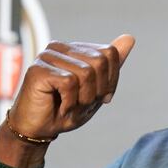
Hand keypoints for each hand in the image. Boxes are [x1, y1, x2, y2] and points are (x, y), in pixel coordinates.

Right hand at [0, 34, 134, 167]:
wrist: (37, 130)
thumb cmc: (64, 110)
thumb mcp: (96, 89)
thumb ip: (111, 65)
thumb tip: (130, 37)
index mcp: (74, 49)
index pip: (109, 53)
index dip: (110, 80)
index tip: (98, 97)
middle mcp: (60, 47)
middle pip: (100, 61)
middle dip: (97, 91)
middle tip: (81, 104)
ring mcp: (47, 56)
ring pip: (86, 73)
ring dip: (83, 99)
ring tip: (69, 106)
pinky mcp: (38, 69)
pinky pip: (69, 83)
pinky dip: (69, 102)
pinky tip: (59, 107)